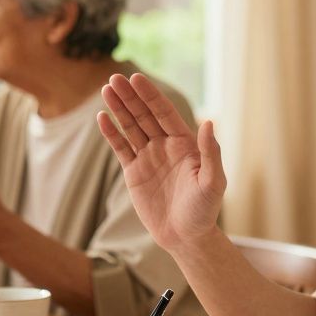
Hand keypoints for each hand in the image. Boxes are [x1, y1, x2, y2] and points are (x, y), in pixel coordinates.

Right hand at [98, 74, 225, 250]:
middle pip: (144, 115)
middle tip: (114, 78)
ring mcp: (148, 157)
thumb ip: (211, 152)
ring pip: (131, 127)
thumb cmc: (205, 210)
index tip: (136, 78)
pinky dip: (111, 133)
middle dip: (130, 97)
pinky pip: (121, 148)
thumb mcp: (213, 182)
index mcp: (184, 143)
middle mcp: (165, 145)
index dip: (150, 95)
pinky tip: (102, 117)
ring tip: (106, 90)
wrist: (186, 237)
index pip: (164, 112)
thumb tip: (209, 122)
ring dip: (119, 109)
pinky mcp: (134, 172)